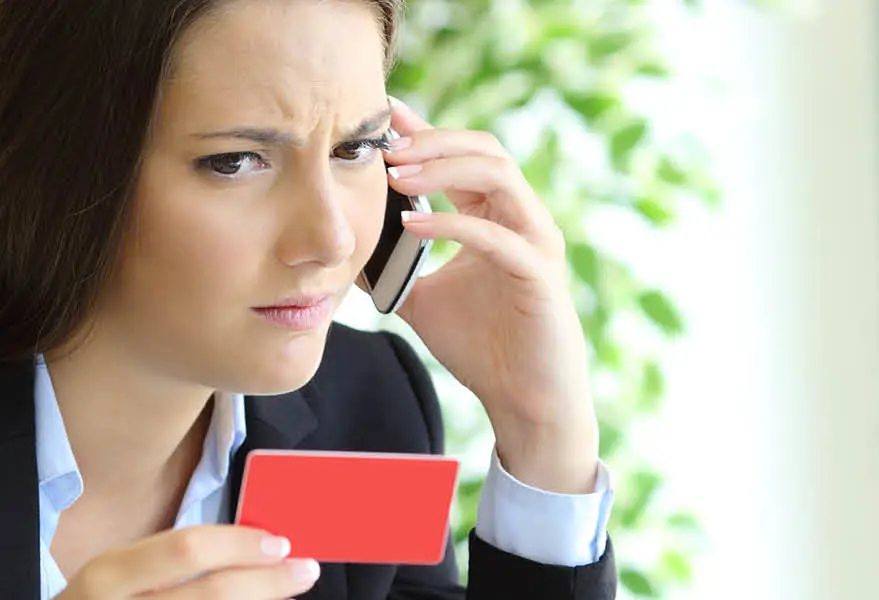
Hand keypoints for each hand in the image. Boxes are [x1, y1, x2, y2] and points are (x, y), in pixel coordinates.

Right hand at [53, 525, 318, 599]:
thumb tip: (251, 550)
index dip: (239, 545)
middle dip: (269, 582)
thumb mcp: (119, 574)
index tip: (279, 543)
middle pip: (213, 594)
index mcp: (108, 575)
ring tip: (288, 596)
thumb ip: (172, 561)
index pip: (185, 550)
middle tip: (305, 571)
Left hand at [381, 96, 599, 493]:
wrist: (522, 401)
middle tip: (384, 147)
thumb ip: (389, 267)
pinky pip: (496, 234)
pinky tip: (411, 223)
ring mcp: (536, 242)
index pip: (462, 155)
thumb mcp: (419, 297)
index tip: (382, 117)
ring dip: (443, 168)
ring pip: (498, 175)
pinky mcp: (540, 273)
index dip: (424, 131)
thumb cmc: (481, 347)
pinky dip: (451, 223)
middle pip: (484, 149)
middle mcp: (522, 219)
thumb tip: (338, 249)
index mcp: (496, 217)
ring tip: (396, 176)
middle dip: (432, 141)